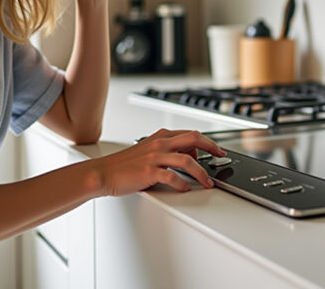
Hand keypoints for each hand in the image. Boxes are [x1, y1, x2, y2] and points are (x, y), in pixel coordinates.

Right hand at [89, 129, 227, 196]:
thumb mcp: (148, 151)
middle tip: (221, 157)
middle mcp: (160, 144)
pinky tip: (186, 189)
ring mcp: (155, 158)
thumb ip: (167, 151)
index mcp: (160, 137)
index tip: (217, 149)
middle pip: (194, 139)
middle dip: (212, 148)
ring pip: (187, 160)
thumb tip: (187, 158)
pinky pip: (172, 177)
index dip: (208, 141)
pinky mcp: (149, 172)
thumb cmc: (124, 164)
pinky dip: (183, 184)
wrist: (103, 172)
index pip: (191, 134)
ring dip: (201, 172)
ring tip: (207, 181)